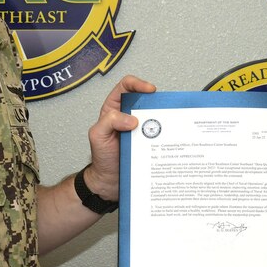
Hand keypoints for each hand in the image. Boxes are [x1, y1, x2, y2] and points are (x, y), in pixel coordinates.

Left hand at [85, 74, 155, 200]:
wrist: (109, 182)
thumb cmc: (101, 159)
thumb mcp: (97, 136)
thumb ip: (109, 122)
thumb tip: (131, 118)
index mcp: (113, 109)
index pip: (126, 86)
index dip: (138, 84)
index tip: (149, 90)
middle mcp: (128, 116)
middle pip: (145, 99)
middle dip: (155, 101)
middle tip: (161, 108)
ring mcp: (140, 130)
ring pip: (155, 116)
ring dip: (162, 118)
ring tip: (167, 123)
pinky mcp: (148, 142)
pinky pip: (159, 134)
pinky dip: (165, 134)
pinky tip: (169, 137)